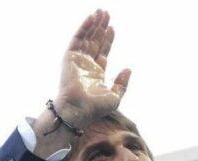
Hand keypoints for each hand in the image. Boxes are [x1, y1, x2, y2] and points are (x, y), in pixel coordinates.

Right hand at [54, 9, 130, 127]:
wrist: (78, 111)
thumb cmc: (95, 109)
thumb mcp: (115, 97)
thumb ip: (122, 83)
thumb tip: (128, 68)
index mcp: (96, 73)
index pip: (103, 52)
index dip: (108, 39)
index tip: (112, 28)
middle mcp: (87, 65)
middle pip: (95, 41)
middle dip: (101, 28)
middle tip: (107, 13)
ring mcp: (78, 60)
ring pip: (87, 37)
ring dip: (94, 24)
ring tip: (101, 12)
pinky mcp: (70, 57)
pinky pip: (77, 39)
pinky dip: (84, 28)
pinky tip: (91, 18)